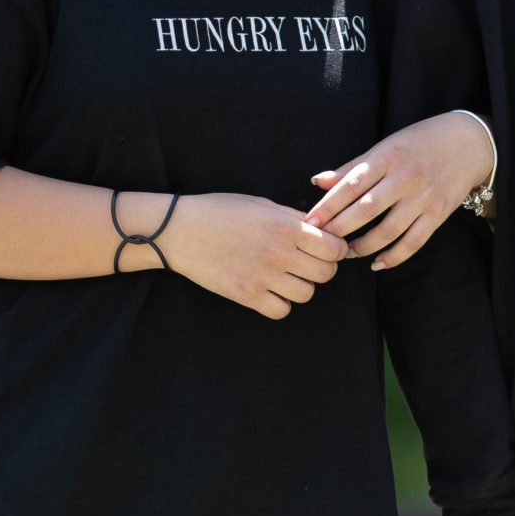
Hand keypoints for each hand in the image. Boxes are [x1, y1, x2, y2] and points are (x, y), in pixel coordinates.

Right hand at [161, 193, 346, 320]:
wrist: (179, 230)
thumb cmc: (220, 211)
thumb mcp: (261, 204)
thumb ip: (293, 218)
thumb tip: (322, 230)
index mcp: (285, 226)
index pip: (334, 248)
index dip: (335, 249)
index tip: (326, 249)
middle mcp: (278, 252)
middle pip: (326, 274)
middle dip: (322, 269)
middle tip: (307, 263)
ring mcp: (262, 276)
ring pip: (306, 294)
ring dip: (300, 286)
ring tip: (284, 276)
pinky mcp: (246, 295)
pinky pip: (281, 310)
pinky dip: (280, 303)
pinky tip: (269, 290)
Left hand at [306, 111, 494, 270]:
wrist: (469, 142)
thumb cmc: (420, 142)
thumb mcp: (385, 146)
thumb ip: (352, 167)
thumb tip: (318, 182)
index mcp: (387, 157)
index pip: (350, 185)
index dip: (327, 207)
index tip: (309, 224)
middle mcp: (405, 178)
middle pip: (365, 210)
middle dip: (339, 229)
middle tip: (320, 244)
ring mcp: (423, 197)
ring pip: (387, 230)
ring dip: (363, 247)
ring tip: (346, 253)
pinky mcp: (438, 213)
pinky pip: (413, 242)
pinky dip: (393, 256)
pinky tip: (376, 263)